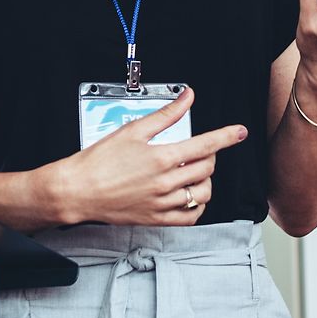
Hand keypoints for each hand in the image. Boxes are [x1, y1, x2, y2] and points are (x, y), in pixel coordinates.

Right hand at [57, 87, 248, 225]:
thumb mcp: (133, 130)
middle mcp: (166, 183)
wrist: (78, 190)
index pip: (205, 145)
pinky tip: (190, 195)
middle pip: (206, 168)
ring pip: (202, 193)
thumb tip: (186, 98)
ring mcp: (162, 203)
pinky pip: (189, 217)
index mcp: (161, 158)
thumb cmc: (98, 161)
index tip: (238, 132)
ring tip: (195, 171)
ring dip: (205, 180)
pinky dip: (197, 205)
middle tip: (201, 149)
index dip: (226, 136)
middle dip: (210, 155)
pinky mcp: (156, 218)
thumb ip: (165, 115)